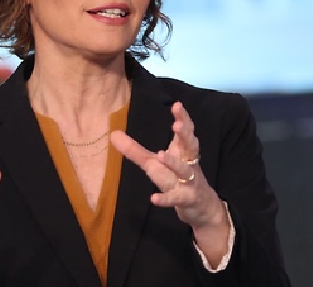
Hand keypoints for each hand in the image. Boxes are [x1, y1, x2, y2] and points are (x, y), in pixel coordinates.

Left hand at [110, 102, 224, 229]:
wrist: (200, 207)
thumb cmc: (175, 179)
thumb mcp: (153, 163)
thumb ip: (134, 150)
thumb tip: (113, 134)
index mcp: (182, 151)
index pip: (185, 131)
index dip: (183, 118)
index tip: (177, 105)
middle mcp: (189, 163)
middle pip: (191, 146)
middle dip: (185, 135)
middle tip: (177, 125)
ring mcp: (190, 182)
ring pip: (185, 171)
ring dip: (174, 163)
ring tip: (161, 155)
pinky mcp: (187, 199)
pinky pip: (176, 198)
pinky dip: (166, 199)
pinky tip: (154, 198)